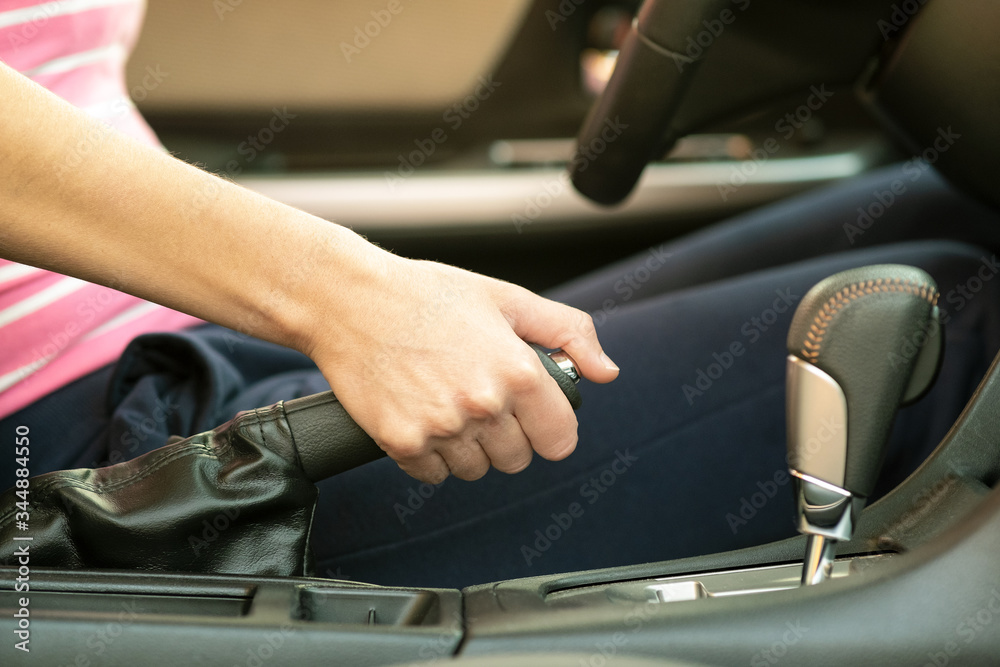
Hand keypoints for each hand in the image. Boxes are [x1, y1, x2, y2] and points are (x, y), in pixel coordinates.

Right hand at [303, 252, 618, 482]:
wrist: (348, 299)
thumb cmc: (427, 294)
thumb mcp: (507, 299)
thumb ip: (568, 333)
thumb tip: (606, 373)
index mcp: (517, 370)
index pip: (560, 440)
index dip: (548, 428)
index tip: (532, 417)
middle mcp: (483, 405)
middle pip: (517, 459)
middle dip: (506, 435)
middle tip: (478, 397)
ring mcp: (441, 428)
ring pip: (476, 470)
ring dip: (468, 447)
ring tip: (446, 402)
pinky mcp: (402, 443)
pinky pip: (434, 475)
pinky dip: (430, 455)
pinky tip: (421, 414)